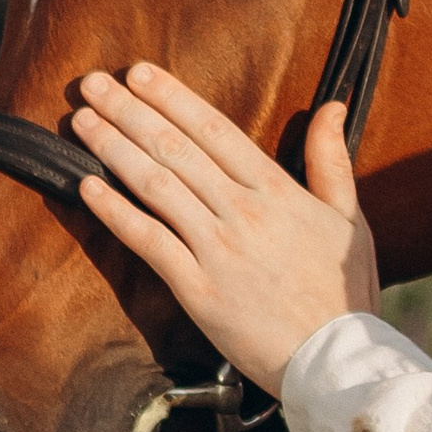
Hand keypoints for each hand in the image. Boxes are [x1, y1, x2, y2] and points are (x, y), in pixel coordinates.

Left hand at [69, 65, 377, 392]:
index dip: (172, 97)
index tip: (139, 73)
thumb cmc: (344, 292)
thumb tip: (332, 108)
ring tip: (81, 122)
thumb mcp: (350, 219)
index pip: (215, 130)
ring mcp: (218, 249)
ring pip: (156, 186)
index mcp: (278, 191)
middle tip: (92, 84)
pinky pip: (148, 240)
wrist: (337, 359)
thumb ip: (332, 161)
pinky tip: (88, 186)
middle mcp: (243, 212)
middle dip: (129, 111)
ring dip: (113, 149)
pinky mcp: (198, 289)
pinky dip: (115, 211)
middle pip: (176, 149)